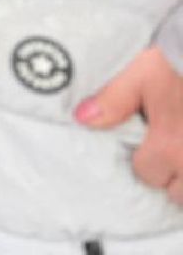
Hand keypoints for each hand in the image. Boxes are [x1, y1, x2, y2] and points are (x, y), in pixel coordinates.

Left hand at [77, 46, 182, 202]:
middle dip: (173, 177)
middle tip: (172, 151)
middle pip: (178, 193)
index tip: (149, 143)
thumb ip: (113, 101)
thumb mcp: (141, 74)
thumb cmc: (179, 62)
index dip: (145, 158)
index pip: (147, 173)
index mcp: (171, 145)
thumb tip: (82, 119)